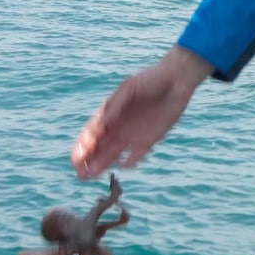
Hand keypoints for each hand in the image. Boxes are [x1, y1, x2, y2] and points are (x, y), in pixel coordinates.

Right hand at [71, 45, 213, 178]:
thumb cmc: (150, 79)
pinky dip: (128, 163)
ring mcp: (131, 136)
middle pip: (97, 149)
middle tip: (81, 173)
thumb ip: (116, 104)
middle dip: (86, 161)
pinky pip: (135, 157)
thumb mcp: (130, 87)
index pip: (90, 134)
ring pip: (111, 155)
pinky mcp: (148, 141)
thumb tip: (101, 122)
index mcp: (109, 114)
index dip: (82, 147)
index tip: (78, 157)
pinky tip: (123, 164)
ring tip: (92, 175)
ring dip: (101, 165)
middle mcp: (117, 128)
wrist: (176, 81)